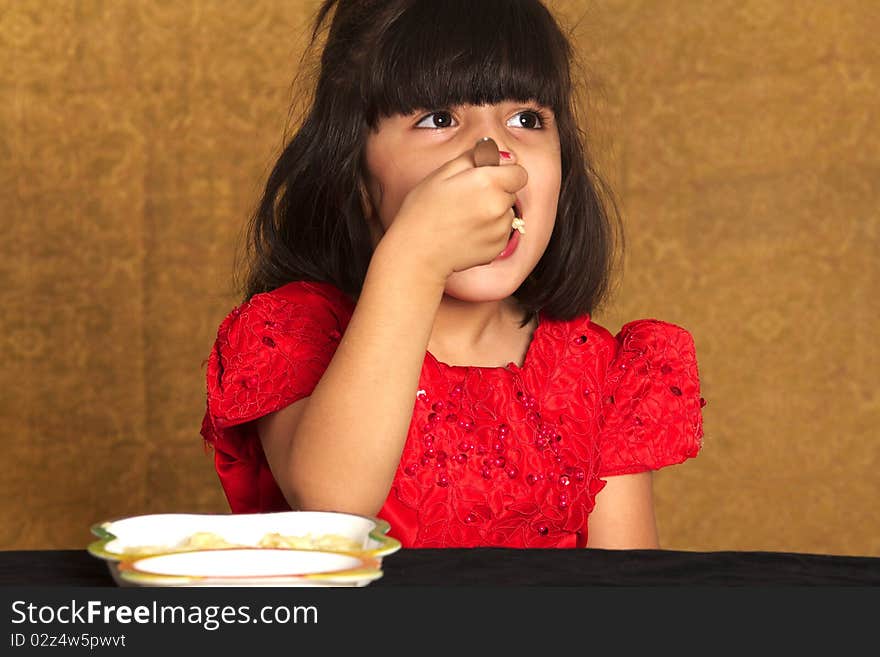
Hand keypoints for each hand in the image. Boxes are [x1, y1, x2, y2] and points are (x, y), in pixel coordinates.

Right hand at [382, 140, 527, 280]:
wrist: (417, 252)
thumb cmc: (423, 211)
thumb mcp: (442, 173)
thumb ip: (474, 158)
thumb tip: (499, 155)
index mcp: (487, 182)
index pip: (519, 172)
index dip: (504, 173)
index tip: (489, 178)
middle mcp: (499, 206)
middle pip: (512, 193)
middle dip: (497, 192)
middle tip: (468, 199)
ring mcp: (500, 229)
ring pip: (507, 213)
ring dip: (494, 212)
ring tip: (465, 218)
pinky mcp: (498, 248)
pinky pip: (502, 232)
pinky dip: (490, 231)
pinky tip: (468, 232)